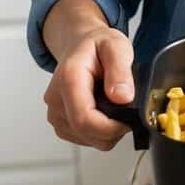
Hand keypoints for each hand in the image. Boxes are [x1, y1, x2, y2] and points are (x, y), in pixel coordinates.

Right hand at [42, 0, 134, 150]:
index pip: (84, 119)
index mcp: (68, 79)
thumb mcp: (116, 47)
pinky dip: (99, 132)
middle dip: (113, 130)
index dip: (110, 127)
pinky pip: (84, 138)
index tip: (129, 120)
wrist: (80, 44)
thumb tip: (123, 97)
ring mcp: (55, 113)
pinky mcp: (60, 123)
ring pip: (87, 139)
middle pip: (85, 132)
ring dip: (107, 131)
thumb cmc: (97, 45)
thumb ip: (120, 71)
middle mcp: (55, 100)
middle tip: (128, 111)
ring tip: (115, 106)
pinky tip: (105, 111)